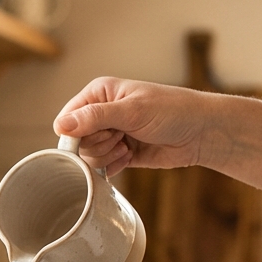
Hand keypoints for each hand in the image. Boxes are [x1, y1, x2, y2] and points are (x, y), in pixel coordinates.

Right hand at [56, 78, 222, 176]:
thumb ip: (94, 117)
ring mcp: (110, 134)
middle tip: (121, 137)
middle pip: (77, 142)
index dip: (78, 133)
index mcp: (99, 94)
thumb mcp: (132, 111)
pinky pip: (102, 168)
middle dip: (99, 145)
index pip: (67, 119)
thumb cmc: (173, 111)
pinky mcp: (119, 153)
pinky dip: (114, 167)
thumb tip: (60, 125)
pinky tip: (130, 157)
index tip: (104, 131)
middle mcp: (101, 113)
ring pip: (88, 157)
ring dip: (108, 157)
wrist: (201, 133)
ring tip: (129, 146)